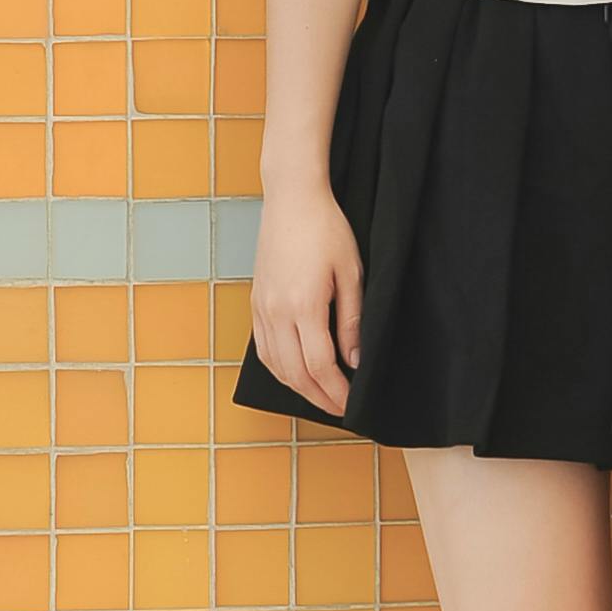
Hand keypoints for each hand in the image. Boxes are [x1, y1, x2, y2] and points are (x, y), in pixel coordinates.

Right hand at [250, 177, 361, 414]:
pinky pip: (263, 348)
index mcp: (304, 306)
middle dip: (319, 397)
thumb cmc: (327, 229)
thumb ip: (352, 320)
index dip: (336, 391)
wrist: (292, 199)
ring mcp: (262, 308)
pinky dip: (278, 368)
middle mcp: (277, 312)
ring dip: (297, 387)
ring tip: (320, 397)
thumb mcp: (352, 273)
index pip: (320, 365)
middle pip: (296, 372)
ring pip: (276, 364)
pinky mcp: (256, 302)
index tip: (351, 404)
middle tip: (339, 410)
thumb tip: (355, 360)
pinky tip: (293, 374)